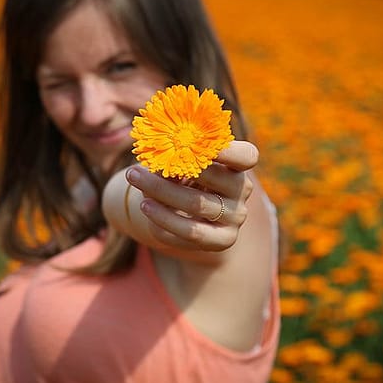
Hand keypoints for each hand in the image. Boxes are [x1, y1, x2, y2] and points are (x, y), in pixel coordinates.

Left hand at [124, 140, 258, 251]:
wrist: (196, 218)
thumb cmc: (187, 178)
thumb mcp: (185, 165)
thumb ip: (176, 159)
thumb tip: (155, 160)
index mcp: (238, 165)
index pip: (247, 155)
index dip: (227, 149)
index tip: (195, 142)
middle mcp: (242, 191)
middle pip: (211, 177)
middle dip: (171, 171)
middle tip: (135, 170)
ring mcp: (235, 218)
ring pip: (197, 205)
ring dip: (162, 195)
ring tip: (138, 190)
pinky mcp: (222, 240)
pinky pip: (190, 233)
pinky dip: (164, 221)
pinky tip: (146, 208)